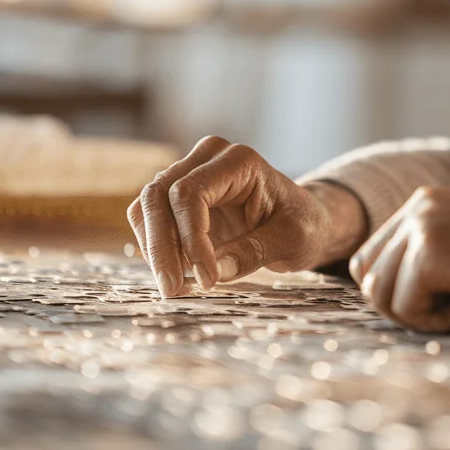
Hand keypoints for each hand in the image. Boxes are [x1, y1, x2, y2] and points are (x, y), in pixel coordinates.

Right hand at [128, 136, 367, 297]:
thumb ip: (255, 252)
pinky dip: (156, 249)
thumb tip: (216, 271)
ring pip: (147, 208)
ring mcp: (189, 173)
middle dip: (161, 247)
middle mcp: (207, 158)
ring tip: (176, 287)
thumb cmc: (303, 225)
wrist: (302, 220)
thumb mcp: (292, 240)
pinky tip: (177, 276)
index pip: (191, 194)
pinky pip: (150, 220)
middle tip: (172, 290)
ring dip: (155, 251)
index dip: (192, 239)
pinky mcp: (178, 197)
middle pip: (158, 196)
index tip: (207, 280)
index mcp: (239, 161)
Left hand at [348, 186, 449, 331]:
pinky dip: (437, 321)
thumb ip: (422, 257)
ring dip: (421, 314)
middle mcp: (417, 205)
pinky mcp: (430, 252)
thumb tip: (372, 288)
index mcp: (424, 201)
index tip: (446, 292)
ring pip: (380, 296)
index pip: (369, 258)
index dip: (397, 290)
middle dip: (402, 304)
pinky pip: (405, 308)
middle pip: (366, 276)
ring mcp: (422, 225)